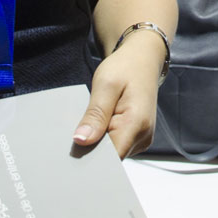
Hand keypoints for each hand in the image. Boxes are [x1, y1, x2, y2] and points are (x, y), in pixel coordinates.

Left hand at [75, 31, 164, 156]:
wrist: (142, 59)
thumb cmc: (126, 67)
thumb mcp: (105, 85)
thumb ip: (95, 115)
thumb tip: (81, 140)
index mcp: (137, 123)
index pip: (112, 158)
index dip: (91, 157)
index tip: (74, 150)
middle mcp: (143, 136)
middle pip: (111, 158)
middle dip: (92, 148)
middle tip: (80, 128)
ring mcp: (141, 139)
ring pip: (112, 153)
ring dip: (98, 141)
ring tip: (94, 120)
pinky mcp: (136, 138)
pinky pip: (115, 146)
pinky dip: (104, 138)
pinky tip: (100, 123)